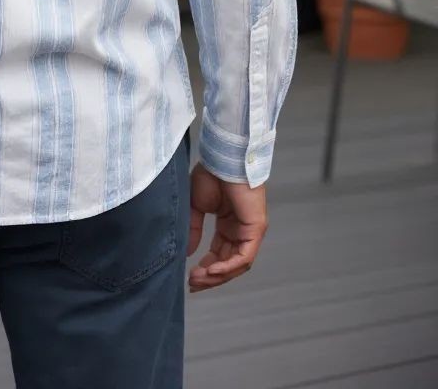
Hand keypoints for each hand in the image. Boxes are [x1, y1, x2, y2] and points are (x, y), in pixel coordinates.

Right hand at [187, 161, 267, 292]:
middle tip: (193, 284)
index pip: (219, 255)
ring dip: (217, 275)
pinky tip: (212, 270)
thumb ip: (194, 229)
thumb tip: (188, 252)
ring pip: (236, 264)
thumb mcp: (196, 206)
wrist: (223, 160)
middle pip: (228, 264)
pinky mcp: (256, 230)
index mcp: (228, 226)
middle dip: (210, 276)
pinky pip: (244, 257)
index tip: (190, 277)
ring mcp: (250, 232)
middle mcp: (240, 231)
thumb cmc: (211, 175)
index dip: (206, 268)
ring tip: (198, 279)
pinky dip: (227, 267)